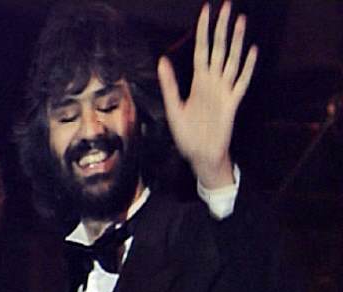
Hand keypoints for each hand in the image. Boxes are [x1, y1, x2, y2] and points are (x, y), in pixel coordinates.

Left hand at [157, 1, 256, 188]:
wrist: (200, 155)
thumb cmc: (187, 134)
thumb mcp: (173, 108)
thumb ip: (169, 84)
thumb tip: (162, 60)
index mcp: (198, 82)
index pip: (201, 49)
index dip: (203, 30)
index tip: (206, 10)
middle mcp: (212, 82)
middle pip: (218, 48)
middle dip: (221, 27)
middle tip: (226, 5)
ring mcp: (224, 91)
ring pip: (232, 60)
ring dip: (236, 40)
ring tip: (240, 20)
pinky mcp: (232, 103)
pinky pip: (241, 82)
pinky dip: (247, 67)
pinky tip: (252, 50)